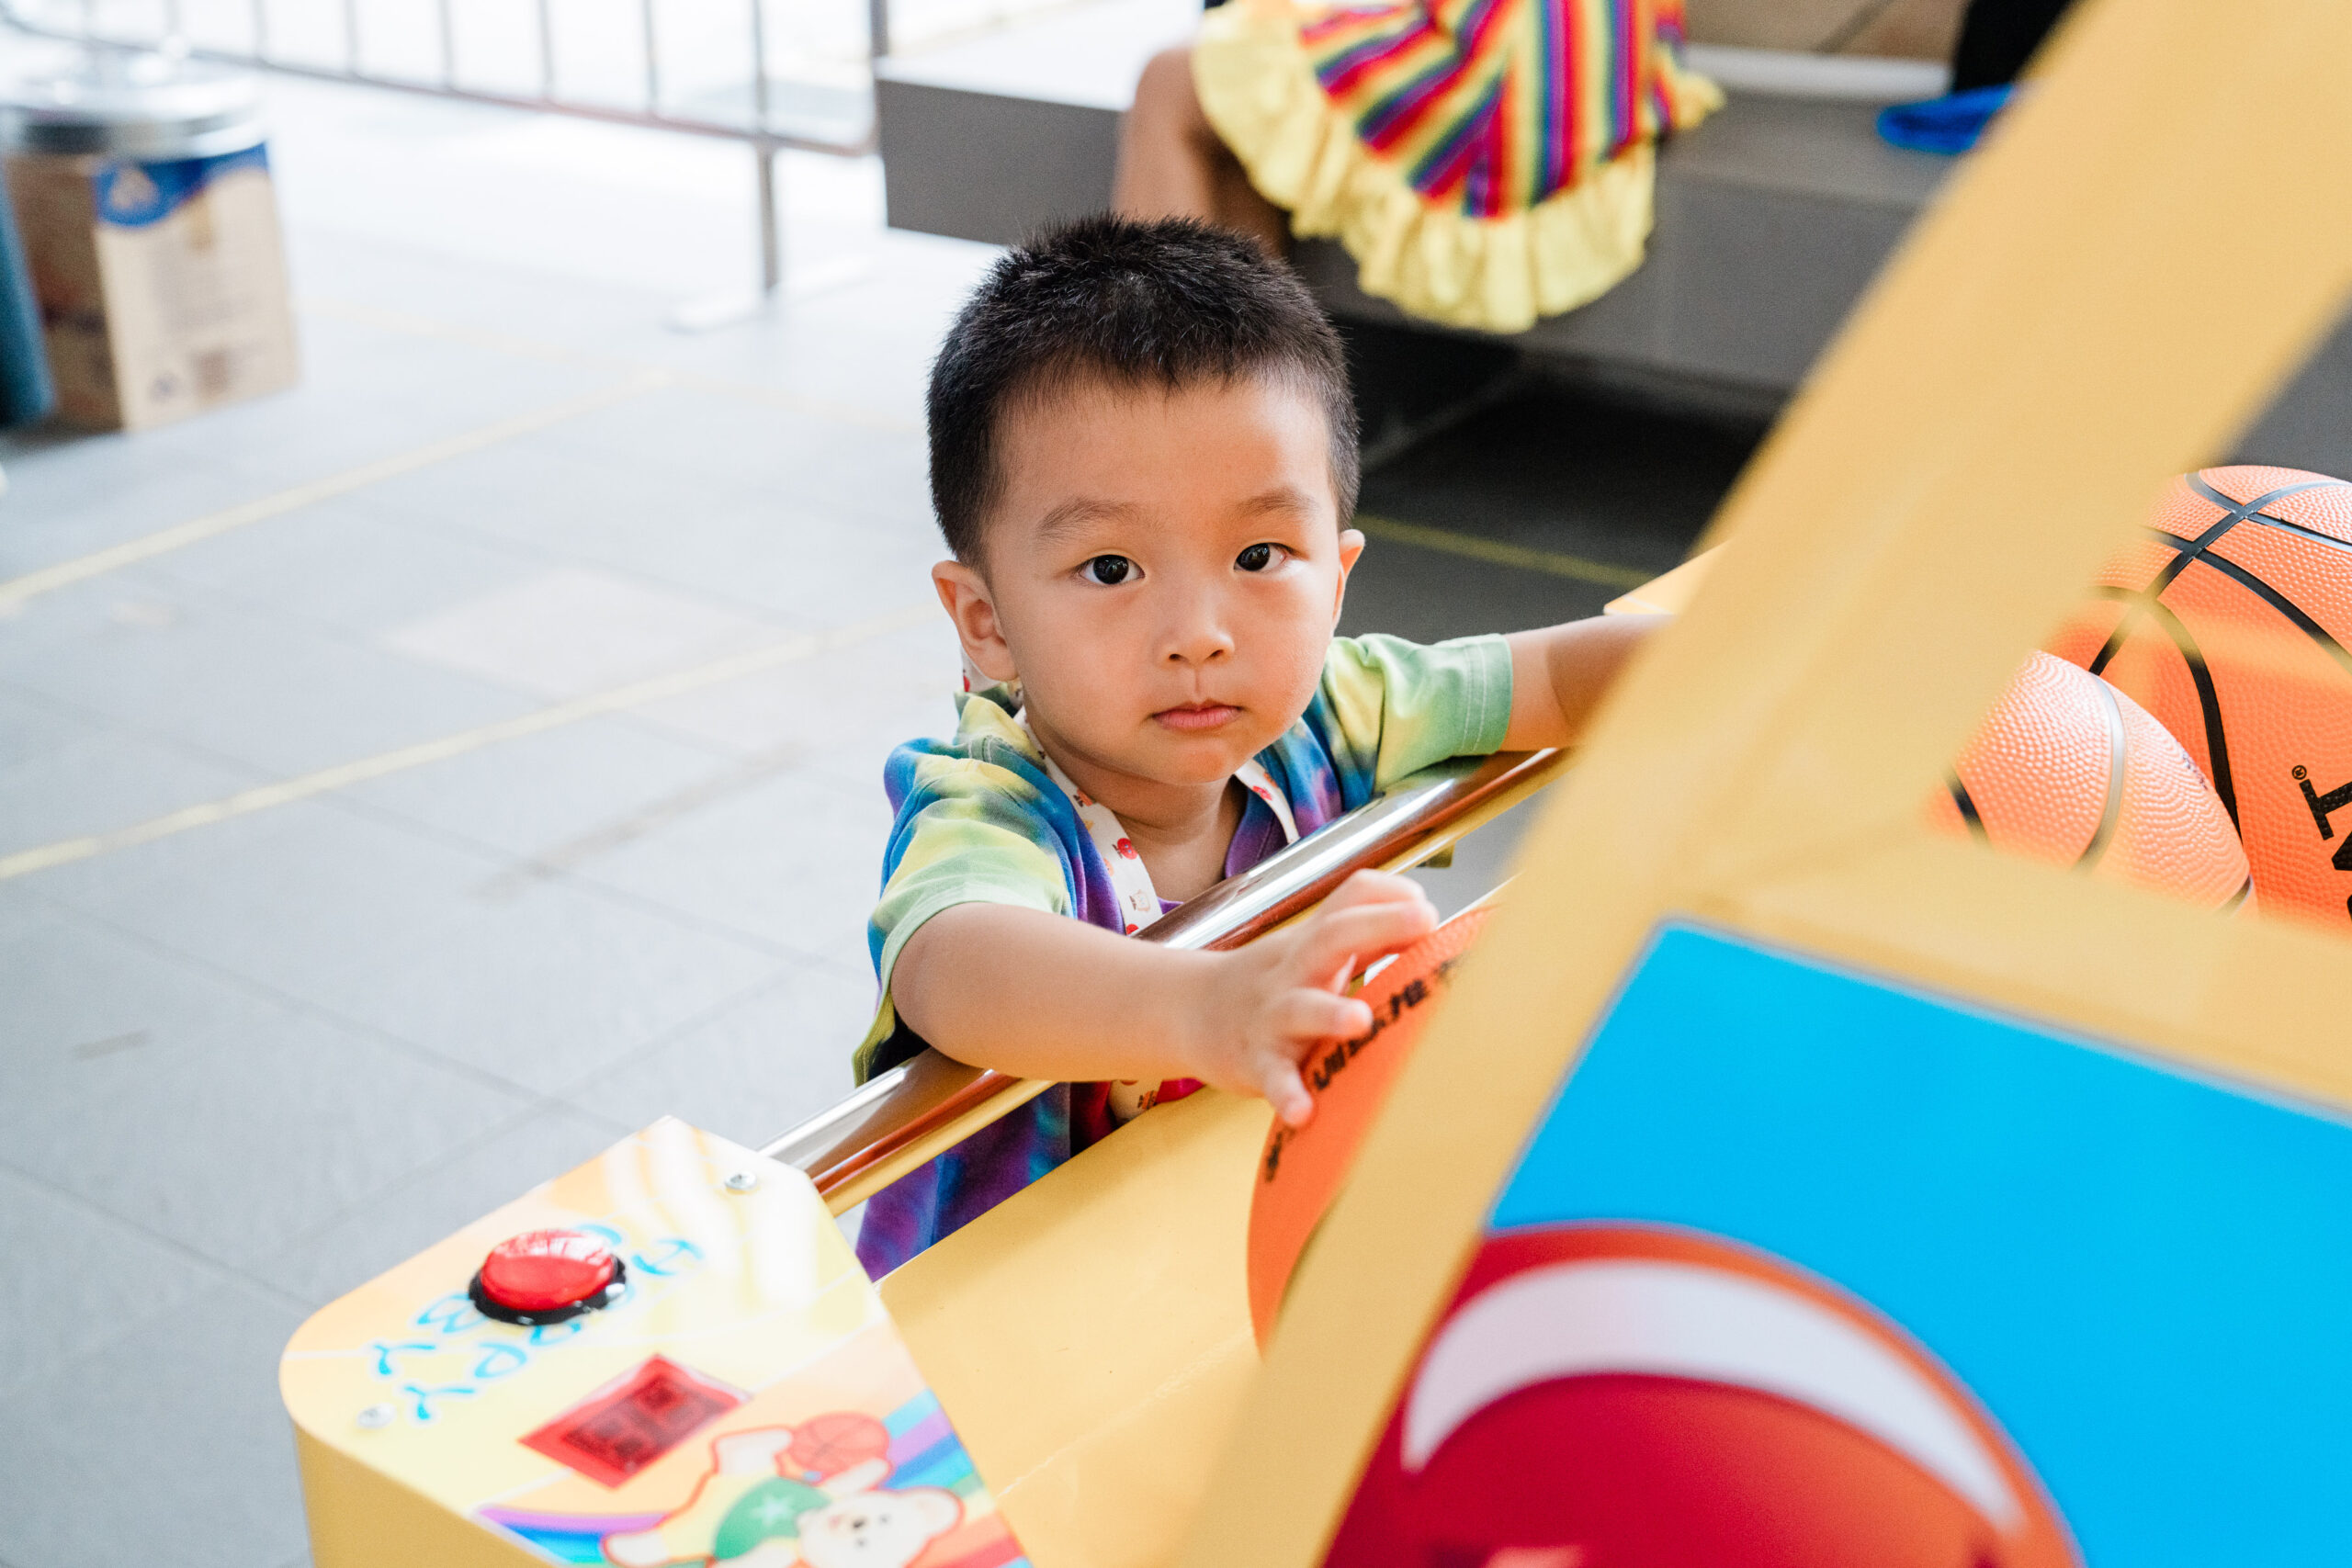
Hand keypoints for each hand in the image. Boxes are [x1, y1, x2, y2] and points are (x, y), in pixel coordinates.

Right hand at [1189, 870, 1438, 1126]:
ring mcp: (1272, 1015)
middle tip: (1424, 922)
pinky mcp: (1256, 1062)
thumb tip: (1432, 922)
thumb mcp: (1314, 951)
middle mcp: (1295, 970)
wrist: (1189, 1012)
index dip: (1390, 895)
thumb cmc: (1274, 984)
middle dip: (1379, 925)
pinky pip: (1272, 1077)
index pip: (1351, 897)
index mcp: (1314, 942)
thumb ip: (1368, 938)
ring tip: (1360, 1020)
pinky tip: (1303, 1111)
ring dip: (1330, 1012)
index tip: (1429, 908)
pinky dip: (1286, 1092)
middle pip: (1333, 935)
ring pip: (1300, 1008)